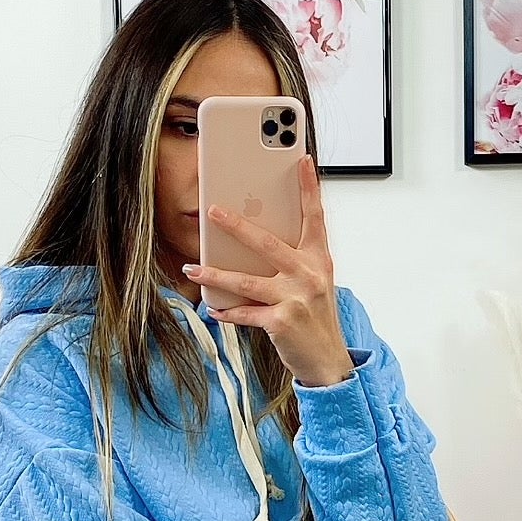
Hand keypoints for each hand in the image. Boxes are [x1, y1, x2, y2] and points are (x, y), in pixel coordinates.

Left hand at [183, 153, 355, 388]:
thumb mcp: (313, 284)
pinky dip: (226, 311)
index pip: (314, 216)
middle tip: (213, 211)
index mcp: (318, 260)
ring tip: (192, 267)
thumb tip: (253, 241)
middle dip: (237, 226)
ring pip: (247, 280)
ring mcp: (296, 298)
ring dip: (215, 273)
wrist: (329, 361)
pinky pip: (245, 312)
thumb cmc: (316, 319)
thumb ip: (292, 261)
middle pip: (267, 243)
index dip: (309, 187)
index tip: (302, 159)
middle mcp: (309, 275)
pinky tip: (212, 306)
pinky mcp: (282, 321)